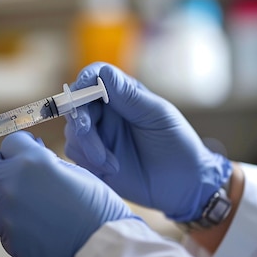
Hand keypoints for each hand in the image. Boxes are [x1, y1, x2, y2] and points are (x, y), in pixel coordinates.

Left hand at [0, 131, 138, 256]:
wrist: (102, 249)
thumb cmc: (97, 208)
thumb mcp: (74, 171)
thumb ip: (45, 161)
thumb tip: (30, 156)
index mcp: (31, 162)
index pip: (10, 143)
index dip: (20, 146)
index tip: (27, 150)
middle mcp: (11, 184)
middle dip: (4, 167)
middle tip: (21, 174)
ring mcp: (6, 213)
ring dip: (2, 196)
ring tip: (25, 202)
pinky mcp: (8, 238)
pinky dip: (7, 221)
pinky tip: (28, 222)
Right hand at [64, 62, 231, 221]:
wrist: (183, 184)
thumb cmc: (177, 144)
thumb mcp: (157, 116)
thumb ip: (129, 96)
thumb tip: (103, 72)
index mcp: (122, 94)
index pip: (94, 77)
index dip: (83, 82)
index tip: (79, 93)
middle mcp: (105, 112)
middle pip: (77, 106)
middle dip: (80, 121)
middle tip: (86, 132)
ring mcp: (97, 135)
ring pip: (73, 132)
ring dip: (88, 147)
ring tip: (112, 164)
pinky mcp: (91, 159)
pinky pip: (75, 154)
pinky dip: (89, 162)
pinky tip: (112, 170)